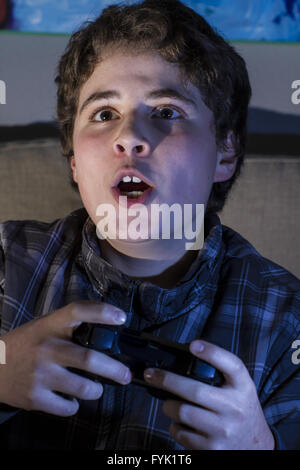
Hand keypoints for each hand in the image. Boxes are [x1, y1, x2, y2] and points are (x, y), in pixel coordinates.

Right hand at [0, 301, 130, 415]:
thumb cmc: (25, 345)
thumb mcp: (43, 326)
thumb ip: (68, 327)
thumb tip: (107, 330)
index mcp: (49, 326)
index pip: (78, 311)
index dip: (102, 312)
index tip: (121, 317)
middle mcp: (46, 348)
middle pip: (89, 359)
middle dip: (115, 369)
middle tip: (126, 375)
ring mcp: (40, 375)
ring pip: (83, 387)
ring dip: (96, 390)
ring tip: (97, 387)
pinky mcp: (35, 398)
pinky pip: (68, 407)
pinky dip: (75, 405)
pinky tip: (72, 398)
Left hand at [144, 340, 274, 449]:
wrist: (257, 446)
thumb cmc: (241, 410)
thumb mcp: (240, 387)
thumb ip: (221, 371)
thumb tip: (189, 354)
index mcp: (243, 387)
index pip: (232, 365)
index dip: (212, 352)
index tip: (193, 345)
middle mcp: (235, 408)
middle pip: (195, 390)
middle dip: (166, 380)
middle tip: (152, 374)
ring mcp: (223, 431)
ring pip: (182, 412)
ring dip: (168, 405)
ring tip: (170, 403)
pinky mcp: (211, 449)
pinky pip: (181, 433)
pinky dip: (175, 426)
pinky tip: (182, 423)